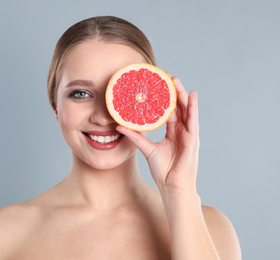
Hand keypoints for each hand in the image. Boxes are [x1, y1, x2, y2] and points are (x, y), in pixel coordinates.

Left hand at [117, 77, 199, 193]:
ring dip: (182, 95)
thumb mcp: (147, 149)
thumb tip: (120, 126)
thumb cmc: (163, 171)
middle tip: (167, 78)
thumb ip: (135, 136)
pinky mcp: (193, 139)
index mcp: (172, 133)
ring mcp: (188, 134)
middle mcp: (181, 131)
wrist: (173, 186)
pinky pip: (193, 120)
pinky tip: (192, 95)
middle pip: (178, 108)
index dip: (165, 100)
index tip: (158, 87)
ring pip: (186, 110)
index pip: (169, 112)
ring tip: (177, 80)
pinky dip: (193, 107)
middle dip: (173, 93)